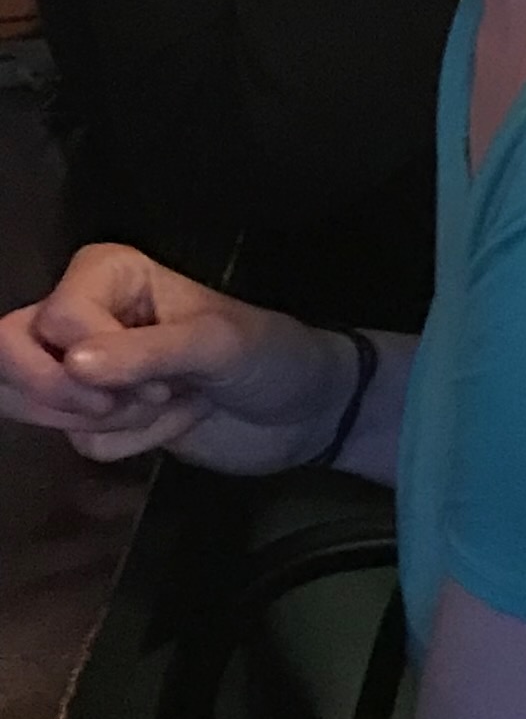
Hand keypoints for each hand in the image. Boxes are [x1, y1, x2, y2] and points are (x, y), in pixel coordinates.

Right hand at [0, 248, 351, 470]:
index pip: (56, 319)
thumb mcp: (219, 345)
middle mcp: (83, 313)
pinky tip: (170, 423)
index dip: (95, 361)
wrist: (302, 412)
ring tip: (163, 406)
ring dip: (104, 422)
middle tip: (138, 403)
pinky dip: (126, 444)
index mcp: (107, 274)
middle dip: (66, 395)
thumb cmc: (270, 356)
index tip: (156, 380)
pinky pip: (76, 441)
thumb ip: (148, 351)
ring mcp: (84, 368)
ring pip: (34, 402)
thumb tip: (73, 363)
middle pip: (11, 353)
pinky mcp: (99, 416)